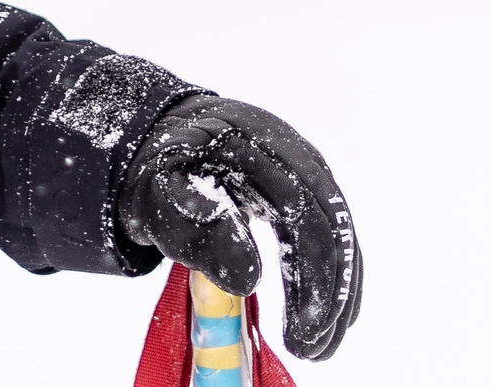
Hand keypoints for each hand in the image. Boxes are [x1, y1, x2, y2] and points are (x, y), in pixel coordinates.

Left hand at [117, 93, 362, 359]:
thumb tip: (249, 278)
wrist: (154, 141)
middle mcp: (287, 147)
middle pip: (328, 224)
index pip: (302, 214)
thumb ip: (194, 230)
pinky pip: (327, 231)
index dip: (311, 278)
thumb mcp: (157, 199)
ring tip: (318, 345)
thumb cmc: (154, 173)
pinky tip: (324, 315)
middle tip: (312, 350)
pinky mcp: (302, 183)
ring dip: (337, 292)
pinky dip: (330, 276)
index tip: (300, 333)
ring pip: (336, 230)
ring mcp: (299, 162)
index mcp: (252, 142)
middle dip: (328, 294)